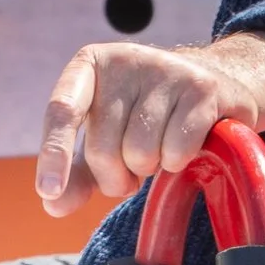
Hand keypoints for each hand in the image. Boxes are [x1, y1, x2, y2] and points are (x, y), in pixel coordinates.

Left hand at [36, 30, 264, 218]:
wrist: (216, 81)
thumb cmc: (148, 116)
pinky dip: (178, 163)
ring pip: (140, 153)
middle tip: (133, 169)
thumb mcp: (107, 138)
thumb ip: (78, 173)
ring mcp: (166, 70)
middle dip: (117, 177)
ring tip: (161, 149)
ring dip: (151, 168)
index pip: (62, 110)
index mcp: (90, 65)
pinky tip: (187, 145)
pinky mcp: (202, 89)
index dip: (54, 152)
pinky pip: (176, 151)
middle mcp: (126, 60)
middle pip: (103, 149)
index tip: (48, 190)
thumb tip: (54, 204)